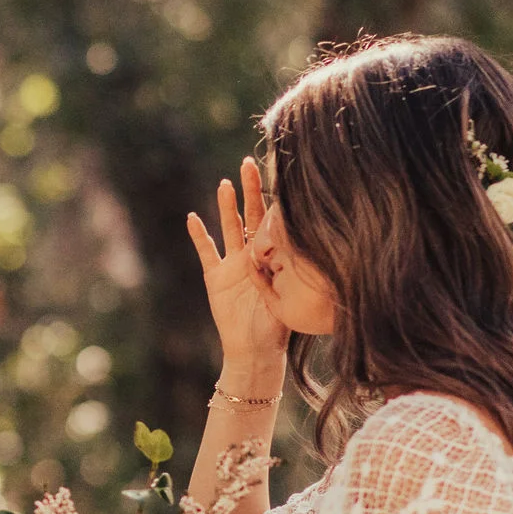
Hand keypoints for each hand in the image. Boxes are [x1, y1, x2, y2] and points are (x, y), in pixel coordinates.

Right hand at [186, 157, 288, 369]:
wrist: (257, 351)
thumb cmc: (281, 326)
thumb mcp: (295, 293)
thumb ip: (300, 271)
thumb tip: (319, 246)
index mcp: (274, 256)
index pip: (275, 221)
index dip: (276, 200)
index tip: (282, 172)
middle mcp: (253, 255)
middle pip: (252, 215)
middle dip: (251, 190)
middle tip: (250, 162)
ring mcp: (233, 264)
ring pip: (230, 228)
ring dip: (227, 206)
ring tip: (225, 184)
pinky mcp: (216, 278)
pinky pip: (206, 252)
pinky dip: (199, 236)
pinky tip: (193, 218)